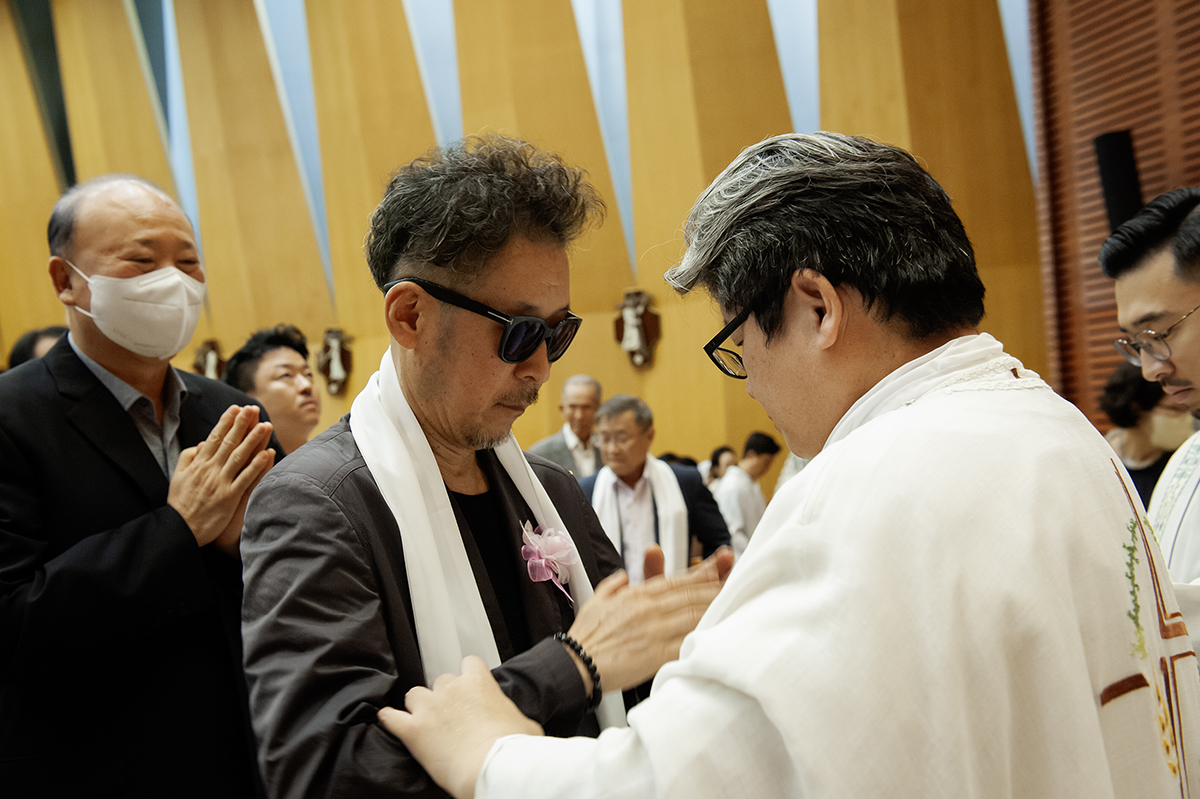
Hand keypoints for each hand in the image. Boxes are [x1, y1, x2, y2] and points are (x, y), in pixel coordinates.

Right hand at [168, 405, 274, 549]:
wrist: (180, 528)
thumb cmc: (180, 503)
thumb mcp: (177, 476)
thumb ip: (188, 458)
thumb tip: (202, 443)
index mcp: (198, 464)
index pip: (215, 437)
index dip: (226, 422)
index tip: (235, 408)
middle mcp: (210, 470)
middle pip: (229, 442)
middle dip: (241, 423)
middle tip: (252, 408)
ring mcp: (220, 483)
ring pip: (239, 456)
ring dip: (253, 440)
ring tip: (265, 425)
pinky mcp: (229, 497)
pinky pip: (245, 478)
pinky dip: (256, 465)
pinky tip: (267, 453)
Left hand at [378, 656, 543, 798]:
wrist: (491, 767)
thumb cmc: (512, 749)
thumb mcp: (527, 726)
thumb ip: (518, 717)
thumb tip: (524, 727)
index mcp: (479, 683)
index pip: (469, 663)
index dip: (469, 676)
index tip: (471, 688)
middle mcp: (452, 689)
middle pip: (442, 680)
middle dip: (445, 696)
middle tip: (453, 715)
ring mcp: (430, 709)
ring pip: (415, 694)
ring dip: (420, 706)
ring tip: (426, 720)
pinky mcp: (413, 731)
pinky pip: (392, 717)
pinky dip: (390, 719)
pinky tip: (389, 719)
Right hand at [565, 545, 733, 692]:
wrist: (574, 662)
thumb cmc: (584, 635)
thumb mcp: (596, 601)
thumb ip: (613, 586)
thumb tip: (623, 576)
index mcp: (636, 595)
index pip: (675, 580)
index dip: (699, 574)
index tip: (716, 568)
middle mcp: (648, 609)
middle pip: (690, 595)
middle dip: (715, 587)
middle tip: (735, 582)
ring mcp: (654, 630)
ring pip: (693, 615)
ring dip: (715, 608)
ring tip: (735, 604)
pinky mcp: (656, 654)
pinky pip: (686, 643)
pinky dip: (703, 637)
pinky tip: (718, 634)